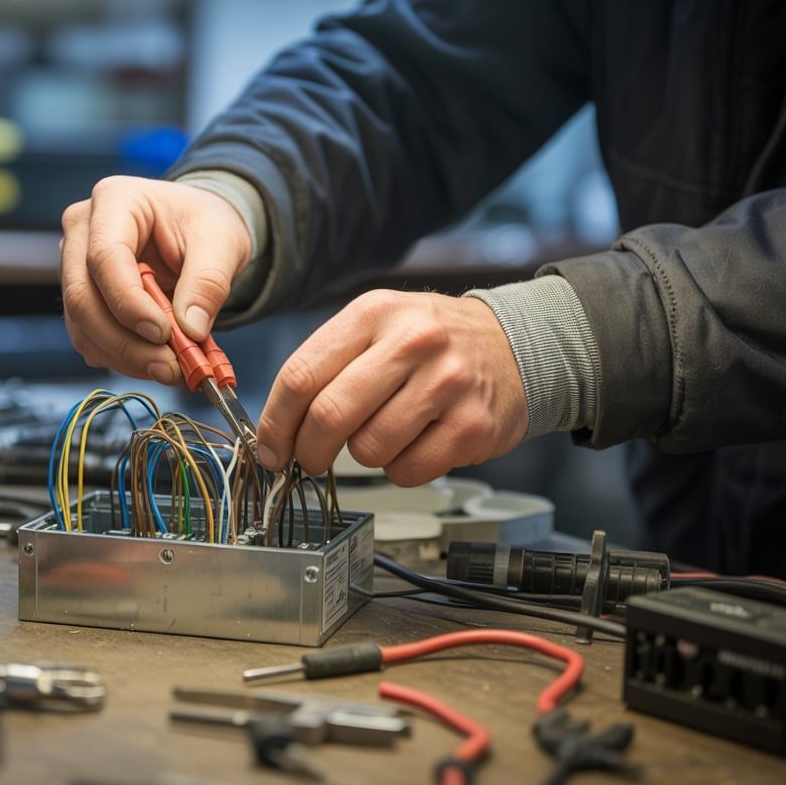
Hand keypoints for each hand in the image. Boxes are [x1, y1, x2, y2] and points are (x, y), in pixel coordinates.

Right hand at [60, 176, 251, 383]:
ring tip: (170, 370)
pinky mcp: (82, 298)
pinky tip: (155, 362)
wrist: (197, 231)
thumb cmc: (205, 225)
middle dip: (125, 343)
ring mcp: (75, 266)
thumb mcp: (223, 242)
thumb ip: (209, 282)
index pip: (104, 257)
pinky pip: (90, 339)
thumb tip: (191, 330)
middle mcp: (82, 231)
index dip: (129, 303)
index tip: (163, 335)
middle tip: (170, 368)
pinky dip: (121, 359)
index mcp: (114, 200)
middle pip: (83, 297)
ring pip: (82, 326)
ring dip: (124, 358)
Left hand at [256, 291, 528, 485]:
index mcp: (374, 313)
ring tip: (383, 433)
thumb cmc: (431, 343)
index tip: (270, 447)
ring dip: (363, 455)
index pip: (302, 374)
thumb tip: (277, 427)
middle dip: (308, 450)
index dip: (275, 422)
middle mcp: (412, 342)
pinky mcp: (472, 426)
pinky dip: (401, 468)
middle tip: (309, 459)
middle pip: (330, 415)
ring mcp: (447, 383)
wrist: (515, 345)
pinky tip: (416, 442)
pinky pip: (408, 471)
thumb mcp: (377, 326)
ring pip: (368, 449)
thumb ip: (327, 365)